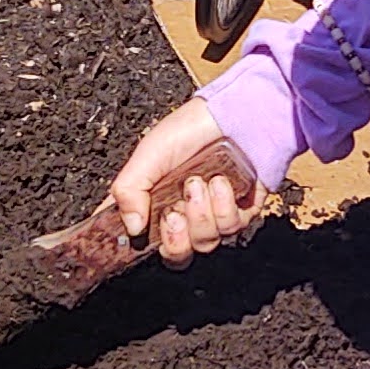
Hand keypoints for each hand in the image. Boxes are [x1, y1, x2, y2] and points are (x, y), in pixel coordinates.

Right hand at [113, 98, 264, 262]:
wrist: (238, 114)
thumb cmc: (189, 128)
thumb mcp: (150, 153)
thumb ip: (130, 189)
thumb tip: (132, 229)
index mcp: (151, 201)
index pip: (133, 235)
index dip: (131, 245)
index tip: (133, 239)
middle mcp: (180, 213)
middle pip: (173, 254)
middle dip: (175, 239)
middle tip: (174, 214)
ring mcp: (210, 215)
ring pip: (203, 243)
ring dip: (201, 214)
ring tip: (201, 182)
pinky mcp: (239, 213)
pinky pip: (230, 228)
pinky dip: (224, 206)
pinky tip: (222, 182)